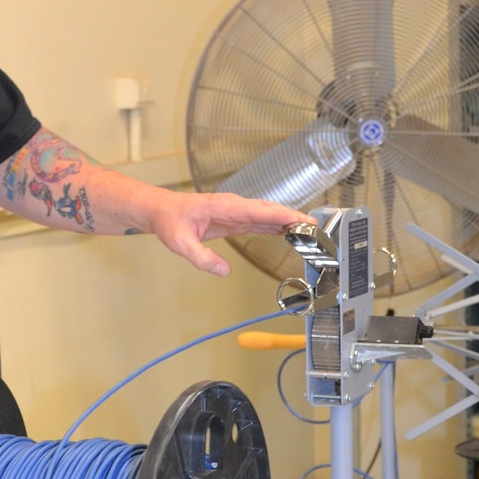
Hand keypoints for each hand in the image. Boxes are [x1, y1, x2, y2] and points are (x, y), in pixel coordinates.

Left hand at [147, 191, 313, 276]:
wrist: (162, 211)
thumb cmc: (170, 221)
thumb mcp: (180, 243)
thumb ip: (201, 257)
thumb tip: (223, 271)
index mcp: (224, 206)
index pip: (259, 211)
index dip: (283, 216)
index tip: (302, 220)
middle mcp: (234, 206)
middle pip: (269, 211)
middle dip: (293, 218)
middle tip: (316, 228)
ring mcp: (236, 212)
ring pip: (267, 216)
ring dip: (288, 222)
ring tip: (310, 231)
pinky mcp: (235, 219)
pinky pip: (260, 221)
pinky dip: (276, 226)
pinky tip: (289, 232)